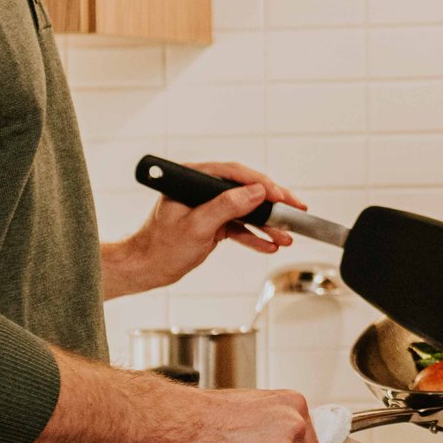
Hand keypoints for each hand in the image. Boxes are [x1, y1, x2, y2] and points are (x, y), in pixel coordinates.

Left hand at [104, 160, 306, 298]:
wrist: (147, 268)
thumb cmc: (160, 247)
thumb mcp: (197, 226)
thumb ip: (226, 206)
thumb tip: (256, 192)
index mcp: (193, 179)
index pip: (234, 173)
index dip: (261, 183)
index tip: (280, 195)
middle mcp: (203, 188)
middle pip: (245, 190)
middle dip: (272, 203)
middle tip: (296, 210)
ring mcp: (209, 206)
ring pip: (246, 210)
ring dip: (267, 224)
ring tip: (286, 235)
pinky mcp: (213, 222)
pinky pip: (239, 226)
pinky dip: (254, 236)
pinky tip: (270, 244)